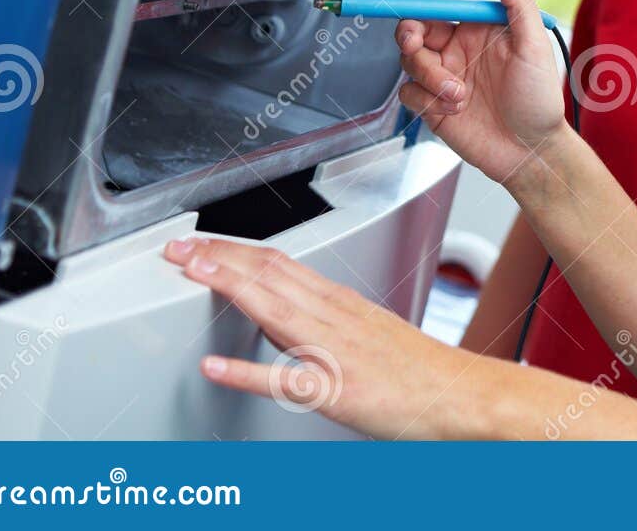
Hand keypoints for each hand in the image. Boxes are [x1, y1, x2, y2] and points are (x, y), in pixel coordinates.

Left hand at [162, 235, 496, 439]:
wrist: (459, 393)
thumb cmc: (417, 369)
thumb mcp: (367, 329)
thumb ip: (323, 320)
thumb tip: (283, 314)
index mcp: (339, 302)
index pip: (277, 262)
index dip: (232, 250)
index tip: (198, 243)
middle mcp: (334, 317)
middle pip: (269, 274)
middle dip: (219, 257)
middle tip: (177, 247)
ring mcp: (334, 351)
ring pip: (273, 309)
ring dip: (228, 287)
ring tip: (190, 273)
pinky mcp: (336, 390)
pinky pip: (285, 380)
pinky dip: (246, 372)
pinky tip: (214, 368)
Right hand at [391, 0, 567, 187]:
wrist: (529, 151)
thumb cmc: (538, 99)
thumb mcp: (534, 47)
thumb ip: (517, 3)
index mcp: (480, 26)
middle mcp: (458, 45)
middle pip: (415, 25)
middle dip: (409, 32)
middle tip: (415, 44)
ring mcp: (443, 73)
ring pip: (409, 60)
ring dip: (429, 75)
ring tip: (459, 95)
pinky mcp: (431, 102)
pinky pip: (408, 91)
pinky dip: (426, 100)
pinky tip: (454, 110)